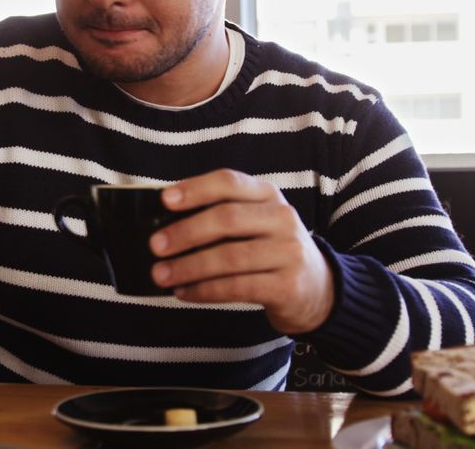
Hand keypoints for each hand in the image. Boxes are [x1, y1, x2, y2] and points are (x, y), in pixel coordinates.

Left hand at [148, 169, 333, 334]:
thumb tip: (164, 224)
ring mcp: (289, 252)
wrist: (318, 289)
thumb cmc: (270, 251)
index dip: (196, 188)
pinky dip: (205, 290)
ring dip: (189, 267)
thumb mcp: (255, 223)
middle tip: (155, 246)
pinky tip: (184, 293)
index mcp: (268, 195)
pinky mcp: (288, 286)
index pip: (230, 182)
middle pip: (227, 219)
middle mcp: (283, 218)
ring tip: (161, 275)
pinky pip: (238, 287)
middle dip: (185, 232)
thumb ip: (221, 216)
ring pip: (230, 257)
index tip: (165, 200)